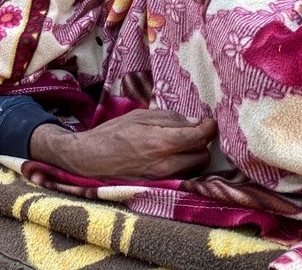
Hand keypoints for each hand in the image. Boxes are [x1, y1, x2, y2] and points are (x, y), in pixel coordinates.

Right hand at [29, 109, 216, 180]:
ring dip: (194, 155)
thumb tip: (194, 122)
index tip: (208, 121)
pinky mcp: (160, 185)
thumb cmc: (113, 132)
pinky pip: (184, 175)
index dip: (209, 127)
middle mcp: (166, 163)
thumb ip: (169, 118)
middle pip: (203, 155)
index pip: (201, 137)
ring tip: (180, 144)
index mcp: (162, 141)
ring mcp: (164, 177)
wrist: (92, 158)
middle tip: (190, 132)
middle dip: (201, 142)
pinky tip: (172, 156)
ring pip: (196, 168)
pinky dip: (185, 165)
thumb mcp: (140, 116)